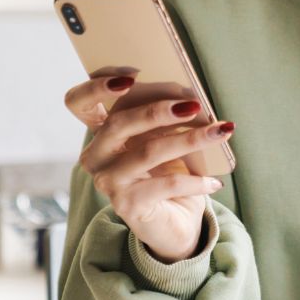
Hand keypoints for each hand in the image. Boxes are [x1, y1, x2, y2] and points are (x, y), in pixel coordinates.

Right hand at [64, 74, 234, 262]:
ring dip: (190, 139)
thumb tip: (191, 97)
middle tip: (194, 104)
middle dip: (158, 110)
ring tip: (220, 131)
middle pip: (118, 123)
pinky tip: (214, 182)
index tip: (131, 76)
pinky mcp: (126, 205)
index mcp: (102, 133)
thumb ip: (165, 117)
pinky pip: (167, 184)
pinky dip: (195, 180)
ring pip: (148, 151)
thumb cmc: (169, 172)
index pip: (78, 103)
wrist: (174, 223)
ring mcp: (108, 182)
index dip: (96, 87)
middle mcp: (96, 156)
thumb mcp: (164, 139)